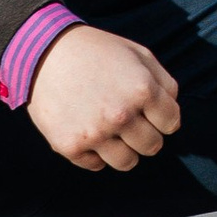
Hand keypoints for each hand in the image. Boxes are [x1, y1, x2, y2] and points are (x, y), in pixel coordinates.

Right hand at [25, 25, 180, 172]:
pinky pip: (96, 165)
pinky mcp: (70, 146)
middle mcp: (121, 115)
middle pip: (152, 146)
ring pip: (127, 162)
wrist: (44, 51)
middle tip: (129, 120)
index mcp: (142, 90)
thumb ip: (164, 83)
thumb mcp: (139, 54)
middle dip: (145, 134)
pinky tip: (88, 130)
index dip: (162, 116)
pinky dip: (95, 153)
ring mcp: (95, 133)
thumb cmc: (96, 51)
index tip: (148, 110)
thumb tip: (173, 112)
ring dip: (124, 149)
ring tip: (111, 129)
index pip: (171, 124)